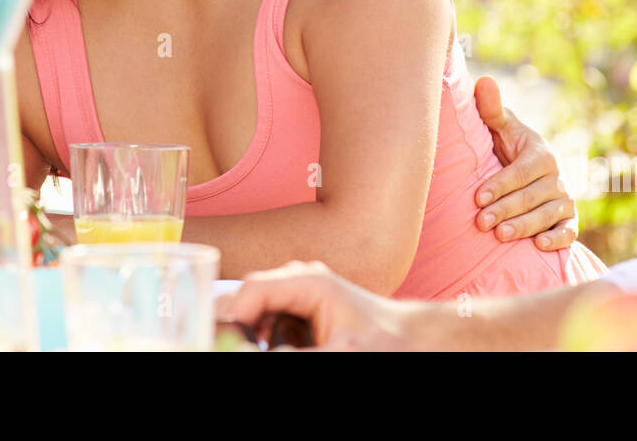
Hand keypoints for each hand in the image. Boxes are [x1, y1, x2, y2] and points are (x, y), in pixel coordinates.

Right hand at [218, 261, 423, 350]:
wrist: (407, 336)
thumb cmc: (384, 340)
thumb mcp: (343, 352)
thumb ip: (300, 356)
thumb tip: (251, 352)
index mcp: (310, 281)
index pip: (253, 289)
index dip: (236, 318)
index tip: (230, 344)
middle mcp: (298, 280)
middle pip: (248, 298)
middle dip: (241, 327)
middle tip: (240, 347)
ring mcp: (297, 292)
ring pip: (254, 309)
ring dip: (252, 332)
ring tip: (266, 346)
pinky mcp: (299, 307)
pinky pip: (266, 318)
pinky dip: (264, 335)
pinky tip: (280, 346)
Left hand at [473, 75, 577, 249]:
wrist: (529, 173)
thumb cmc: (508, 148)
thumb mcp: (502, 129)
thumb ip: (492, 109)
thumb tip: (483, 80)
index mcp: (541, 155)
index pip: (521, 173)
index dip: (499, 185)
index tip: (477, 197)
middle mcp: (557, 178)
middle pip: (531, 197)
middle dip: (506, 210)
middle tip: (481, 223)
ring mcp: (565, 200)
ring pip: (547, 216)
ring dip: (525, 227)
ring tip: (501, 236)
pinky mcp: (569, 221)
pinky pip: (568, 232)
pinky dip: (557, 240)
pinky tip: (540, 246)